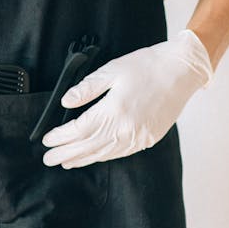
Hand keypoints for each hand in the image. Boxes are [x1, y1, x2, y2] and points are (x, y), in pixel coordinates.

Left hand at [41, 30, 212, 167]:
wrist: (182, 70)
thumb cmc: (147, 66)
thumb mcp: (113, 70)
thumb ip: (88, 88)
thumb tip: (66, 102)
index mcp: (114, 111)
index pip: (79, 130)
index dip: (61, 137)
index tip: (46, 140)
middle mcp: (126, 130)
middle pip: (89, 146)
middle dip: (66, 153)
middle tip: (48, 159)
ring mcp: (139, 137)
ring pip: (104, 154)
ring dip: (83, 159)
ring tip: (66, 162)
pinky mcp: (149, 139)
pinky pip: (120, 153)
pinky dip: (103, 157)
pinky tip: (94, 156)